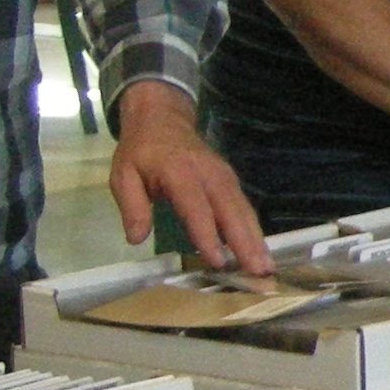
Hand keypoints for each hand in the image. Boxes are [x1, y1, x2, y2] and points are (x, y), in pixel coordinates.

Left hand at [110, 84, 272, 273]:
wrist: (162, 119)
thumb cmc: (141, 151)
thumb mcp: (123, 176)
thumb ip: (132, 207)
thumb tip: (136, 239)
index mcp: (179, 173)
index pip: (196, 208)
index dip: (208, 235)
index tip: (218, 261)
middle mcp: (209, 175)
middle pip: (230, 211)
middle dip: (245, 242)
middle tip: (258, 271)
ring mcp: (224, 176)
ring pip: (243, 210)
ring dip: (256, 239)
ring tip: (266, 267)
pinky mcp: (231, 181)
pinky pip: (244, 207)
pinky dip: (254, 230)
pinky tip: (260, 250)